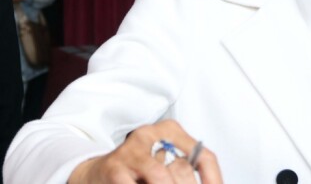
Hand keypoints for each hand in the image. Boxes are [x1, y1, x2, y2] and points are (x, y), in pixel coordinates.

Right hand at [68, 119, 221, 183]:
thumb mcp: (164, 166)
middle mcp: (151, 134)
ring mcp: (132, 150)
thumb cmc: (138, 172)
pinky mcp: (115, 168)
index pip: (203, 157)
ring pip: (161, 177)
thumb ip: (183, 173)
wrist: (96, 174)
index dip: (214, 181)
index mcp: (170, 131)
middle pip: (183, 171)